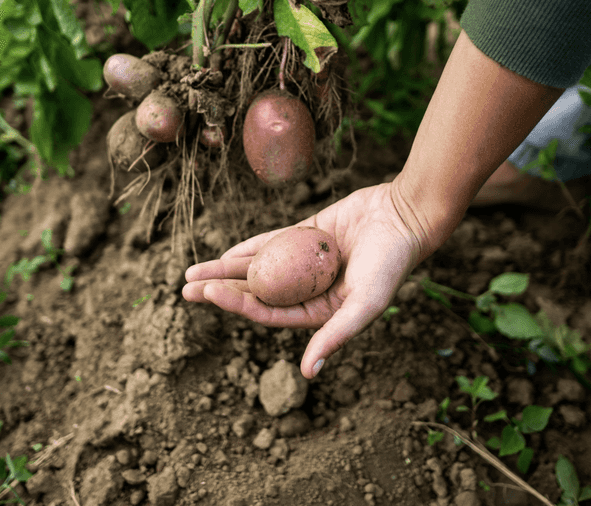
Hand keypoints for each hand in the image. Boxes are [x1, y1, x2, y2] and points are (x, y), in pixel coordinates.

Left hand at [182, 182, 422, 378]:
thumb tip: (309, 373)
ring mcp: (304, 263)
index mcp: (318, 313)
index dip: (236, 305)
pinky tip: (224, 254)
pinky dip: (247, 248)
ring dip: (225, 271)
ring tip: (191, 272)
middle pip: (256, 293)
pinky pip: (270, 242)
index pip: (268, 312)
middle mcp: (307, 291)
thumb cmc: (390, 264)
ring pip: (257, 269)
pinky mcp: (306, 235)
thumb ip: (336, 336)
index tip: (208, 294)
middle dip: (220, 291)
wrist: (404, 217)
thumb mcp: (365, 304)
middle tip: (186, 288)